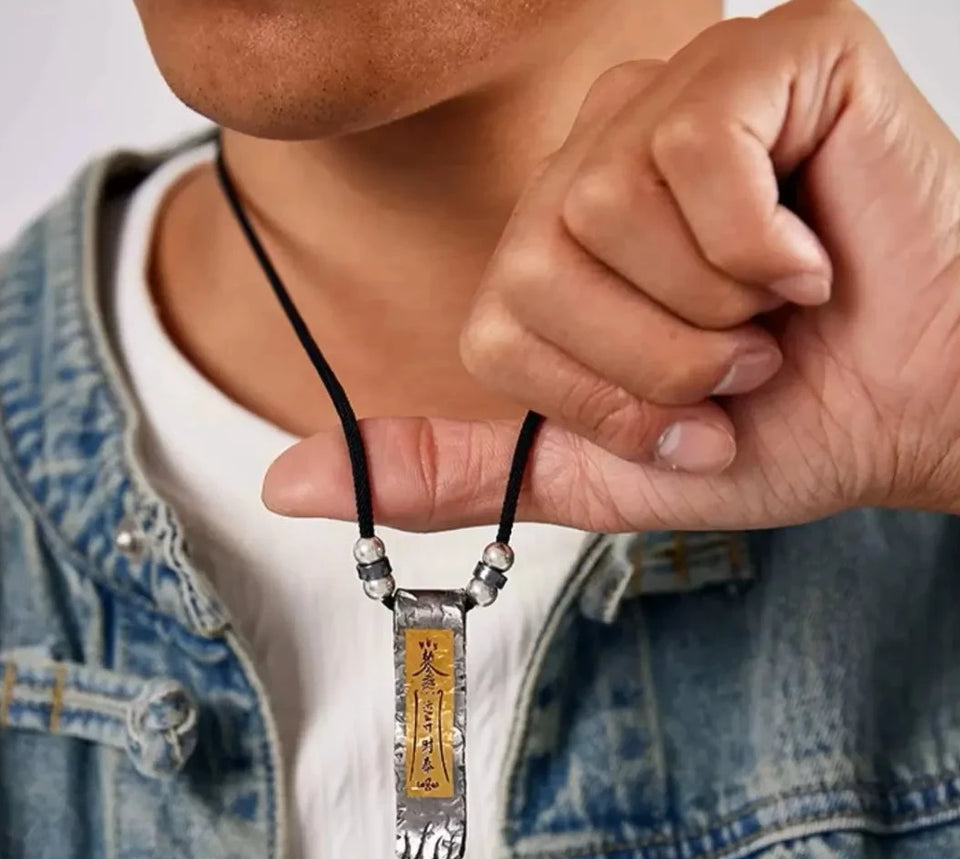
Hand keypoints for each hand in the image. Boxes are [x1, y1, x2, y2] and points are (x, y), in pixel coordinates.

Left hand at [263, 0, 959, 532]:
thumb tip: (287, 482)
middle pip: (537, 262)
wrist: (919, 412)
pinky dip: (762, 249)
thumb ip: (449, 469)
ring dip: (712, 313)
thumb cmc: (778, 427)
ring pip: (607, 209)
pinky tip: (810, 253)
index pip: (496, 317)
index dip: (595, 397)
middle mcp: (608, 144)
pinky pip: (697, 153)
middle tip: (737, 362)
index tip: (683, 411)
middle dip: (655, 365)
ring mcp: (687, 87)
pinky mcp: (775, 52)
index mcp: (559, 232)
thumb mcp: (587, 469)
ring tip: (776, 307)